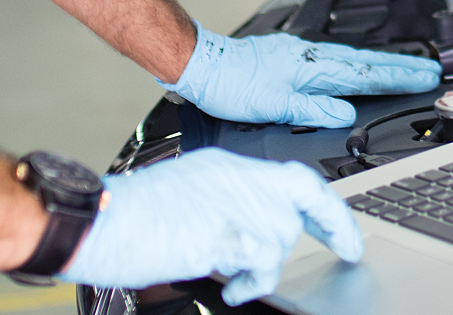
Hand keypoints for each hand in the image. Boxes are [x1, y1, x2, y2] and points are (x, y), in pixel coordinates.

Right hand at [60, 148, 361, 304]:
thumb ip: (227, 203)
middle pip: (296, 210)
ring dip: (264, 269)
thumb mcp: (191, 192)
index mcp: (230, 166)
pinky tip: (231, 286)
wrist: (104, 218)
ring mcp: (232, 204)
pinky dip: (250, 281)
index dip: (331, 208)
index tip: (349, 234)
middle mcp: (238, 179)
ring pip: (281, 241)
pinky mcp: (223, 233)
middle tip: (343, 251)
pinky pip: (261, 261)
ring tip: (236, 277)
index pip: (299, 179)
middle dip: (313, 238)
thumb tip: (250, 234)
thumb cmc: (134, 213)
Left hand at [163, 24, 441, 127]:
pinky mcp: (288, 56)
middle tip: (428, 69)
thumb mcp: (273, 105)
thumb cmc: (230, 84)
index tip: (425, 77)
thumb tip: (344, 114)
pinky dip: (353, 63)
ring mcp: (299, 54)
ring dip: (378, 65)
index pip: (364, 74)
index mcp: (310, 67)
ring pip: (349, 59)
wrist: (201, 64)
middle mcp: (308, 56)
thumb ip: (312, 109)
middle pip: (364, 62)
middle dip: (398, 68)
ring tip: (403, 69)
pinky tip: (353, 68)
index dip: (396, 78)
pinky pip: (332, 59)